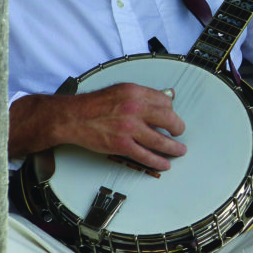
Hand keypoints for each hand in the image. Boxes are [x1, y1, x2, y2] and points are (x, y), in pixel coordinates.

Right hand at [10, 82, 186, 171]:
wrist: (72, 117)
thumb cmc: (95, 104)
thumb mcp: (121, 89)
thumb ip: (143, 95)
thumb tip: (166, 99)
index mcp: (136, 92)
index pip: (165, 101)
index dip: (171, 110)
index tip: (172, 116)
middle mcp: (135, 108)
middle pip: (168, 119)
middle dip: (178, 128)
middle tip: (179, 133)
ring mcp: (129, 128)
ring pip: (160, 140)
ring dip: (174, 148)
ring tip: (180, 151)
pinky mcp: (121, 145)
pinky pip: (145, 155)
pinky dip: (158, 161)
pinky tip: (165, 163)